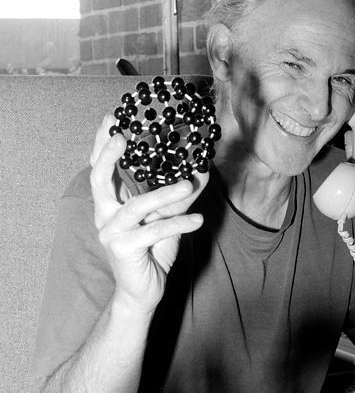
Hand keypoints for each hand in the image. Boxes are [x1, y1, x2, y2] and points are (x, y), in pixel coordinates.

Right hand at [90, 115, 208, 314]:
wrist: (144, 289)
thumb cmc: (153, 248)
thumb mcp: (168, 217)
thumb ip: (180, 195)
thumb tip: (202, 170)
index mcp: (112, 202)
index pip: (101, 168)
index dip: (102, 143)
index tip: (111, 118)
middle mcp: (105, 214)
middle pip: (99, 180)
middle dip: (108, 156)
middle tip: (122, 136)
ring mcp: (110, 233)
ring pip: (136, 207)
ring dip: (163, 195)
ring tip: (186, 185)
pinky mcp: (123, 250)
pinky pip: (154, 232)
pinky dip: (178, 224)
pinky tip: (198, 221)